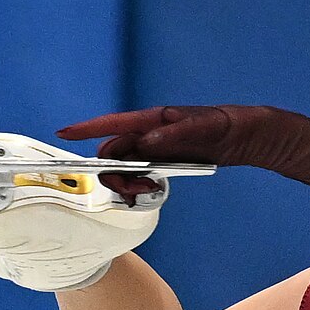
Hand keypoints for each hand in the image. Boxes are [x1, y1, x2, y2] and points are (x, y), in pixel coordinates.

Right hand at [59, 103, 243, 192]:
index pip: (115, 123)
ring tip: (147, 189)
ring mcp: (154, 148)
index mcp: (153, 119)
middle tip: (136, 188)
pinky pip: (139, 174)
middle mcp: (148, 133)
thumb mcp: (204, 128)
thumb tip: (146, 142)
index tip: (64, 133)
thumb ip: (175, 135)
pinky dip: (138, 184)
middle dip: (114, 172)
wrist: (244, 136)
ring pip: (124, 166)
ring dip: (127, 182)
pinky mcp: (162, 161)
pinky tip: (152, 189)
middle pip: (114, 153)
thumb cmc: (225, 124)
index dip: (87, 128)